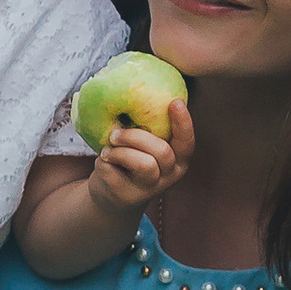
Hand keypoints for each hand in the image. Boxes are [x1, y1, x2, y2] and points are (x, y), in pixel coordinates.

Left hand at [88, 98, 195, 216]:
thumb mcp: (144, 145)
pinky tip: (103, 163)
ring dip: (120, 152)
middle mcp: (168, 176)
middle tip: (116, 133)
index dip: (183, 122)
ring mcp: (149, 188)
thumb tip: (131, 93)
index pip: (187, 142)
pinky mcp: (127, 196)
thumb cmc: (131, 158)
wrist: (111, 194)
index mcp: (177, 160)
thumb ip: (147, 128)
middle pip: (162, 151)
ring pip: (142, 164)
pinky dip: (103, 163)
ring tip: (107, 150)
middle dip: (136, 137)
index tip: (175, 102)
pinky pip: (114, 172)